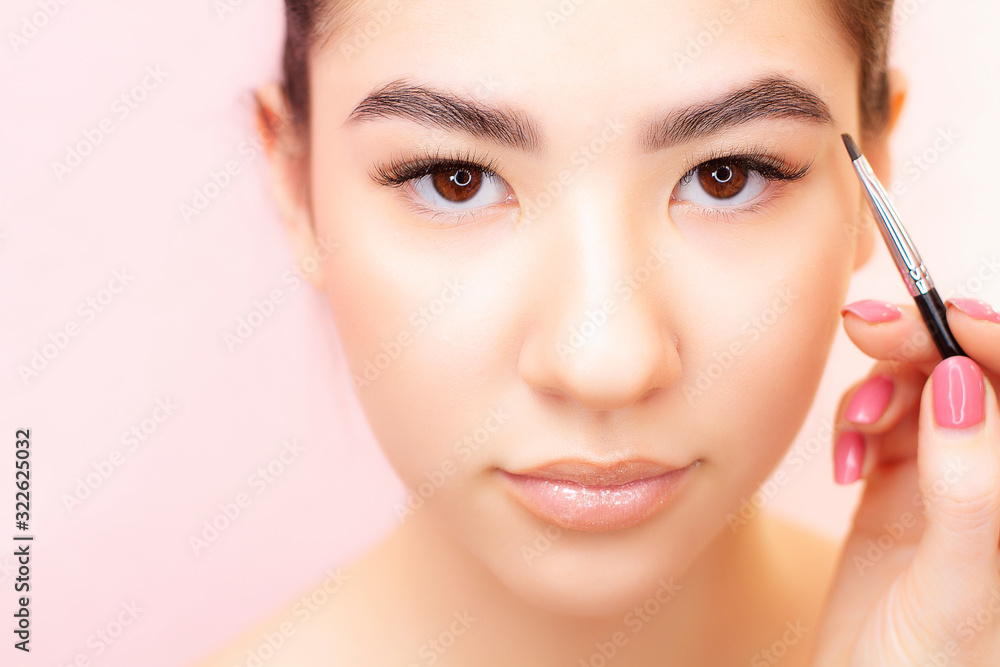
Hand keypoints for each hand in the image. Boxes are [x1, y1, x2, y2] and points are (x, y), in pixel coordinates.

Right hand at [810, 298, 999, 666]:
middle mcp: (995, 479)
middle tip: (865, 327)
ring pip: (922, 390)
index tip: (941, 318)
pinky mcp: (900, 490)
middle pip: (971, 376)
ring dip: (881, 389)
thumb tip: (961, 381)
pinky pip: (882, 424)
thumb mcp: (957, 587)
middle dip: (923, 344)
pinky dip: (856, 425)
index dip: (991, 339)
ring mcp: (950, 483)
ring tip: (855, 429)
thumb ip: (968, 486)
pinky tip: (846, 461)